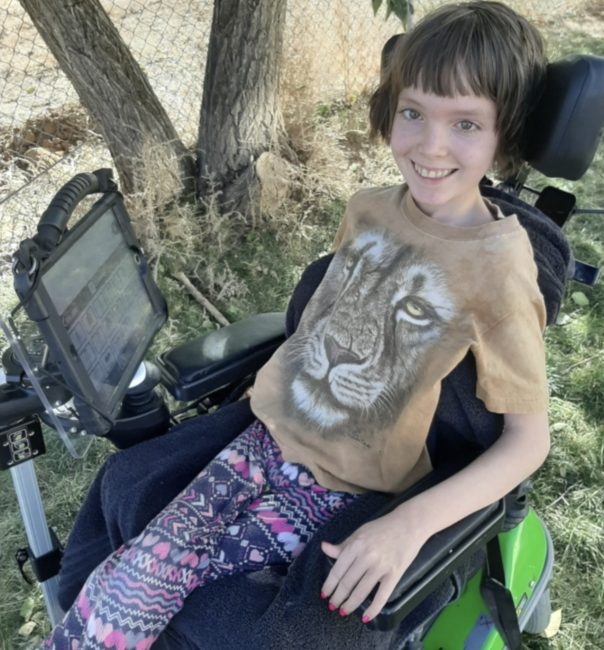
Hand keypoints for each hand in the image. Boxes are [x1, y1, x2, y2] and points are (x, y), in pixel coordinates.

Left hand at [320, 505, 428, 622]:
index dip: (329, 585)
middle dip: (337, 597)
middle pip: (347, 582)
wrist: (408, 525)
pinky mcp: (394, 574)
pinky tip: (366, 618)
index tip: (324, 594)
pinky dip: (373, 610)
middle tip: (332, 606)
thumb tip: (324, 548)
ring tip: (343, 611)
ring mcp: (381, 567)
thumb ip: (342, 545)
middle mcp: (366, 556)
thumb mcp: (359, 533)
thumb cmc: (381, 528)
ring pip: (361, 591)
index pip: (338, 570)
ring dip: (350, 604)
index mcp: (355, 545)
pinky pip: (382, 596)